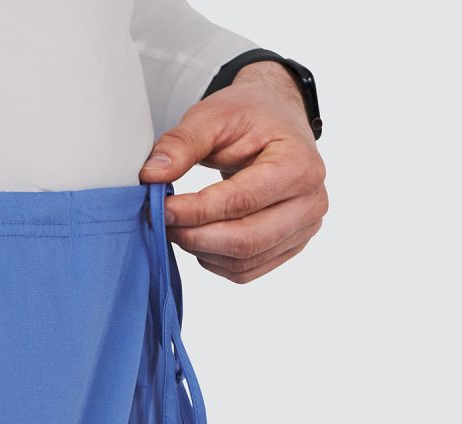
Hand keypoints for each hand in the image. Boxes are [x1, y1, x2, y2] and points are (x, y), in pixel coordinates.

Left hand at [140, 62, 326, 282]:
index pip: (240, 202)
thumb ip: (182, 143)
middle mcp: (310, 203)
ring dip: (201, 250)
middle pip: (244, 241)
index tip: (161, 209)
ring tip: (180, 225)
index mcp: (299, 166)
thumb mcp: (214, 115)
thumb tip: (151, 176)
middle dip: (195, 237)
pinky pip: (246, 271)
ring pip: (243, 262)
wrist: (278, 121)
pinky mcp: (289, 247)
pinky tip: (201, 236)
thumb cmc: (251, 116)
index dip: (195, 212)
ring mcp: (303, 230)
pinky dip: (215, 260)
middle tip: (162, 223)